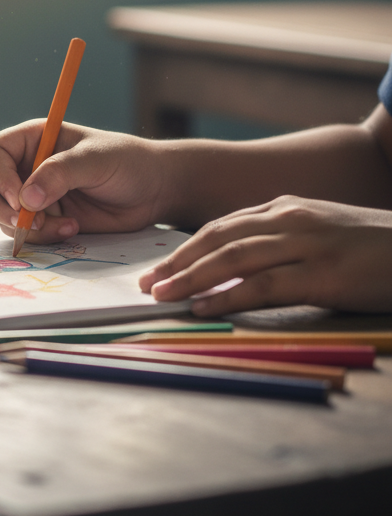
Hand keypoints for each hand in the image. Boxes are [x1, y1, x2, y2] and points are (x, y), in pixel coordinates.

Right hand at [0, 120, 169, 241]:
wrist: (153, 191)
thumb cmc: (127, 162)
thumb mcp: (95, 160)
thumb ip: (60, 174)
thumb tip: (26, 198)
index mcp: (31, 140)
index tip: (21, 198)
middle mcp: (24, 166)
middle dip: (2, 207)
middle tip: (28, 221)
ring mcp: (32, 195)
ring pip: (2, 214)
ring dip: (28, 227)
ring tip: (65, 224)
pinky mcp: (44, 219)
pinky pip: (25, 233)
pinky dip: (43, 237)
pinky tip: (72, 228)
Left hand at [139, 195, 391, 314]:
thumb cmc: (372, 248)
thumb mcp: (320, 232)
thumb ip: (280, 239)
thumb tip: (236, 261)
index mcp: (285, 208)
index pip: (221, 226)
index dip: (185, 247)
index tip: (157, 267)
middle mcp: (290, 219)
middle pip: (217, 238)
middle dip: (177, 262)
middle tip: (146, 283)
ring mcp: (307, 244)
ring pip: (233, 258)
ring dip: (191, 277)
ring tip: (162, 295)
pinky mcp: (324, 274)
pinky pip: (265, 285)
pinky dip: (228, 296)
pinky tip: (203, 307)